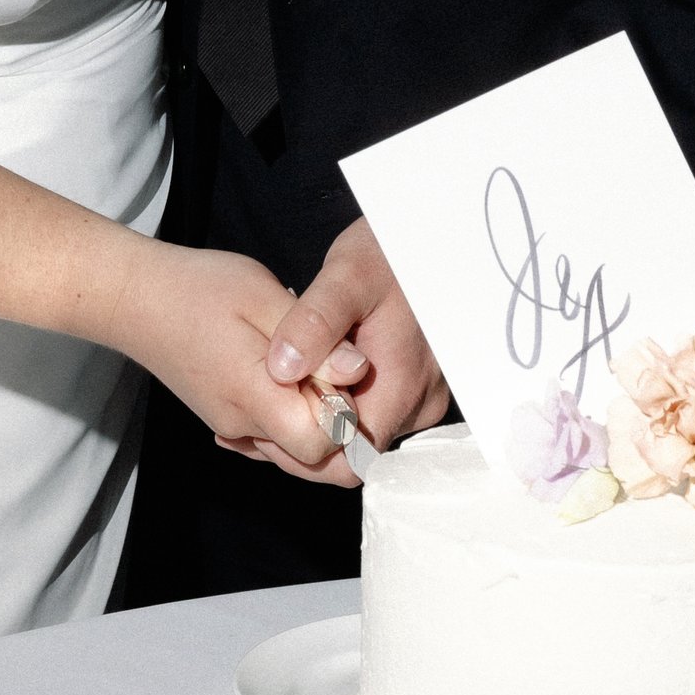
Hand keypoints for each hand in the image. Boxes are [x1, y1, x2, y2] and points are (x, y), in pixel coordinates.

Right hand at [118, 243, 370, 483]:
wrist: (136, 298)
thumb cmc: (198, 290)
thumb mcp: (265, 298)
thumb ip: (314, 341)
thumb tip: (357, 371)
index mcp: (256, 397)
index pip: (323, 445)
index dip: (346, 414)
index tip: (343, 370)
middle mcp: (243, 425)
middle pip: (310, 453)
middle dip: (333, 418)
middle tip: (329, 363)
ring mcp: (231, 426)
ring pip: (291, 444)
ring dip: (309, 411)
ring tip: (304, 361)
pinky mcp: (223, 418)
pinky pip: (269, 433)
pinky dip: (286, 411)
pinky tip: (283, 374)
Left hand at [262, 215, 450, 453]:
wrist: (433, 233)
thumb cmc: (390, 250)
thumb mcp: (347, 275)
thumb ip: (315, 322)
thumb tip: (283, 371)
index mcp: (403, 388)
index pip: (349, 461)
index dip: (300, 453)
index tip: (262, 422)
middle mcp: (419, 404)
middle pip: (353, 453)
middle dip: (304, 437)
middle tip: (261, 406)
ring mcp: (421, 397)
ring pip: (360, 435)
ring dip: (319, 418)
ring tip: (282, 383)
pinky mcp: (415, 385)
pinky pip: (371, 412)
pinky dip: (336, 402)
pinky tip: (307, 375)